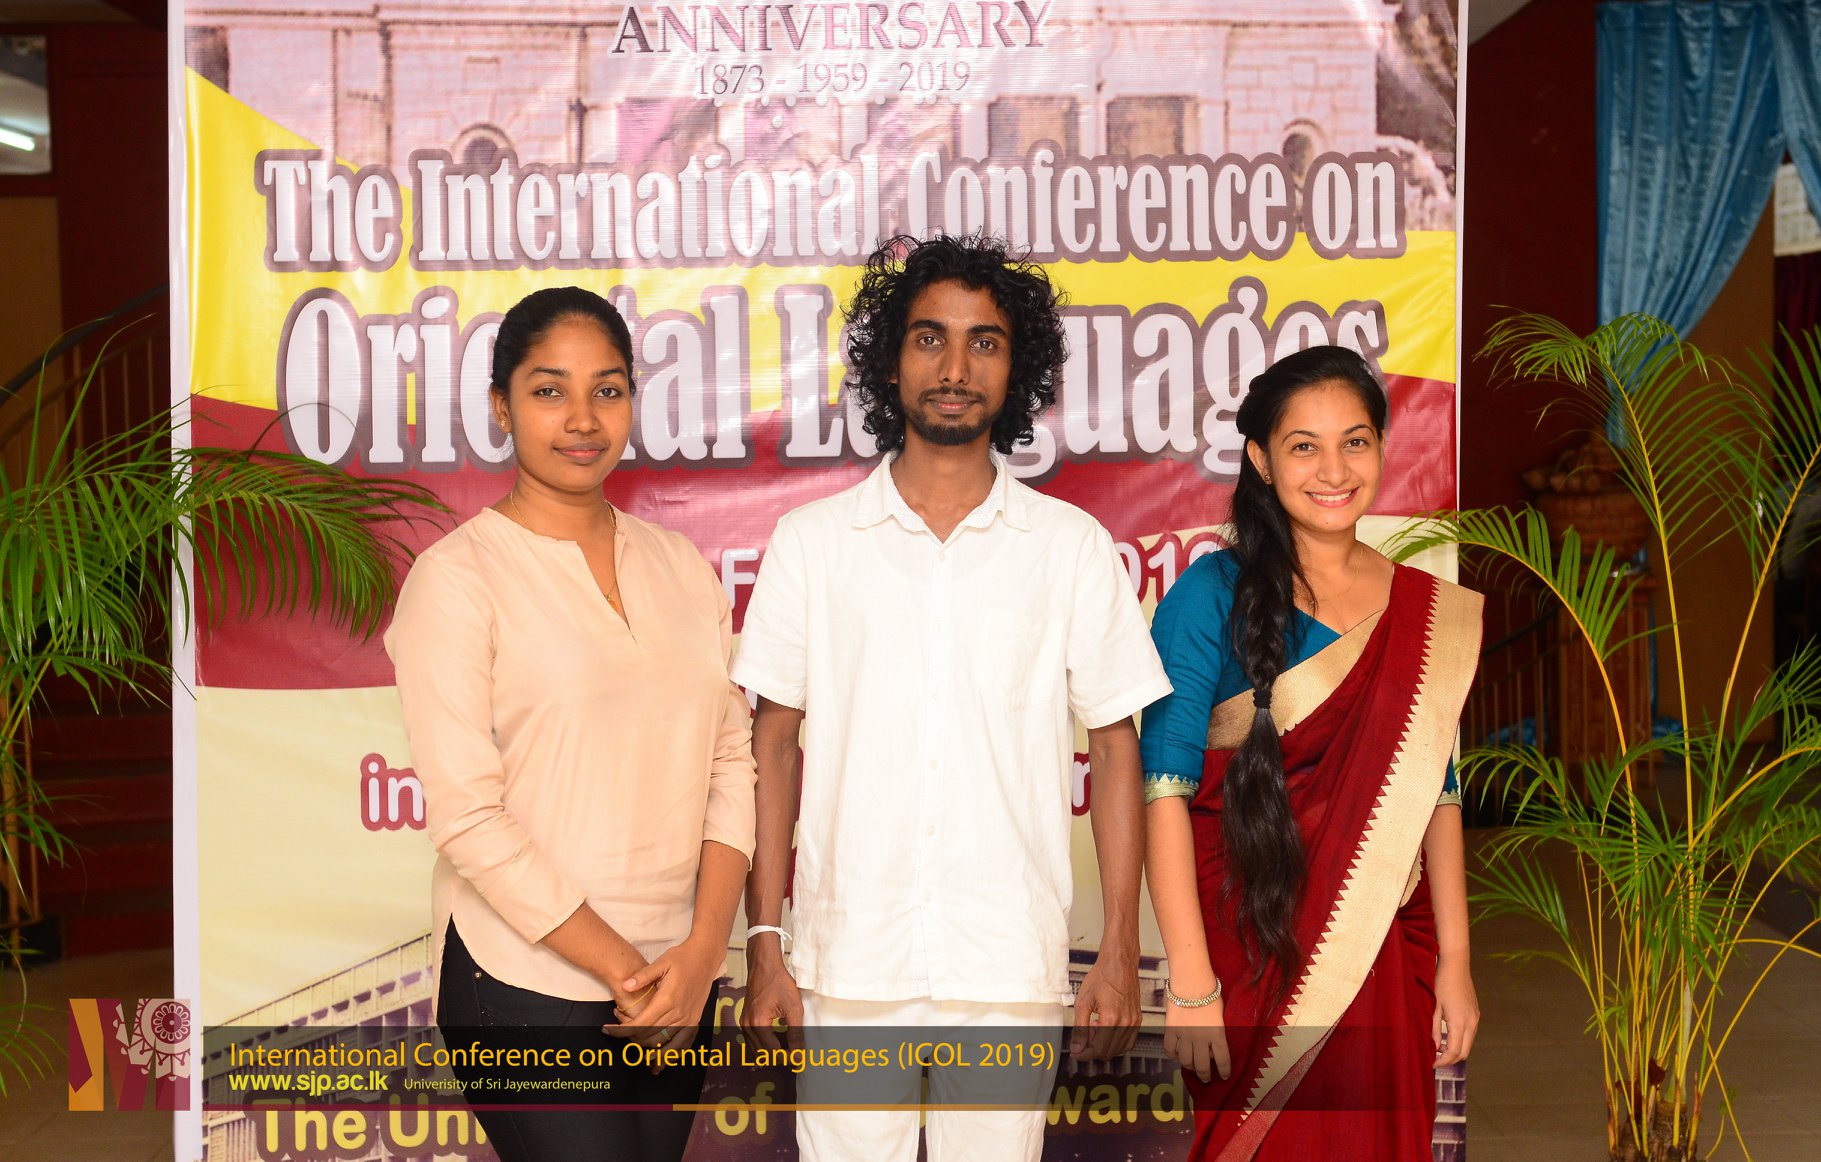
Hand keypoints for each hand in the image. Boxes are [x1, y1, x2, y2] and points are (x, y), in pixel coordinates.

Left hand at [604, 937, 718, 1053]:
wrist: (706, 956)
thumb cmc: (682, 957)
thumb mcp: (661, 962)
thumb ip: (642, 976)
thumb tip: (624, 986)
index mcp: (667, 1000)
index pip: (639, 1024)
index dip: (621, 1031)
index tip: (607, 1030)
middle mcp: (678, 1013)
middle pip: (649, 1037)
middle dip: (631, 1038)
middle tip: (619, 1032)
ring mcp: (689, 1019)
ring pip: (665, 1044)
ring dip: (649, 1051)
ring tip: (635, 1054)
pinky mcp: (695, 1020)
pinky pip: (682, 1044)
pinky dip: (671, 1053)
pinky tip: (661, 1060)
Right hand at [739, 941, 803, 1051]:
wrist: (764, 966)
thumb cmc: (778, 982)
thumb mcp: (793, 1007)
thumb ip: (796, 1032)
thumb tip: (798, 1054)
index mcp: (758, 1024)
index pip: (772, 1052)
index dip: (787, 1058)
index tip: (800, 1059)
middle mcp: (747, 1026)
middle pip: (762, 1055)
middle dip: (779, 1058)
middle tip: (796, 1056)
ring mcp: (743, 1023)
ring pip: (756, 1050)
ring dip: (771, 1054)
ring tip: (789, 1050)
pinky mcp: (744, 1020)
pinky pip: (753, 1041)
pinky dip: (765, 1046)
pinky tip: (779, 1041)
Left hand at [1070, 959, 1139, 1060]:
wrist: (1119, 963)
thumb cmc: (1102, 977)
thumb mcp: (1083, 1002)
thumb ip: (1080, 1028)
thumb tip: (1077, 1047)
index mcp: (1112, 1019)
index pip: (1099, 1050)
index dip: (1085, 1054)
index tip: (1076, 1052)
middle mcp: (1126, 1023)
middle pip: (1109, 1052)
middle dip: (1094, 1048)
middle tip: (1084, 1035)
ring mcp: (1134, 1021)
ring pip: (1120, 1049)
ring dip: (1105, 1045)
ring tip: (1095, 1028)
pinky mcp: (1138, 1018)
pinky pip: (1128, 1040)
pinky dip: (1116, 1040)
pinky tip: (1106, 1027)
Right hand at [1163, 998, 1230, 1083]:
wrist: (1191, 981)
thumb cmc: (1210, 993)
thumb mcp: (1220, 1015)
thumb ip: (1217, 1032)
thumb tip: (1212, 1047)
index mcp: (1217, 1035)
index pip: (1222, 1061)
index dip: (1224, 1071)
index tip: (1224, 1076)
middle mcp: (1200, 1039)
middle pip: (1202, 1066)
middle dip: (1205, 1075)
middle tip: (1206, 1078)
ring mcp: (1184, 1035)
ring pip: (1185, 1061)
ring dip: (1189, 1066)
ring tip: (1191, 1065)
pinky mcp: (1170, 1030)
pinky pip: (1169, 1049)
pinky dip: (1173, 1055)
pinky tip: (1177, 1054)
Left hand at [1432, 955, 1478, 1065]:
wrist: (1456, 965)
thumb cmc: (1441, 983)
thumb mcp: (1434, 1007)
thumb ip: (1434, 1029)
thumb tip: (1434, 1048)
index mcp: (1460, 1022)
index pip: (1454, 1051)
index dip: (1443, 1061)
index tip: (1431, 1063)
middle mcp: (1472, 1023)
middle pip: (1464, 1052)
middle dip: (1450, 1060)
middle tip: (1434, 1059)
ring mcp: (1476, 1018)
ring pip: (1469, 1044)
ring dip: (1456, 1050)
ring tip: (1439, 1049)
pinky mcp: (1476, 1014)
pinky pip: (1470, 1034)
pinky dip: (1460, 1041)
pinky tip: (1448, 1037)